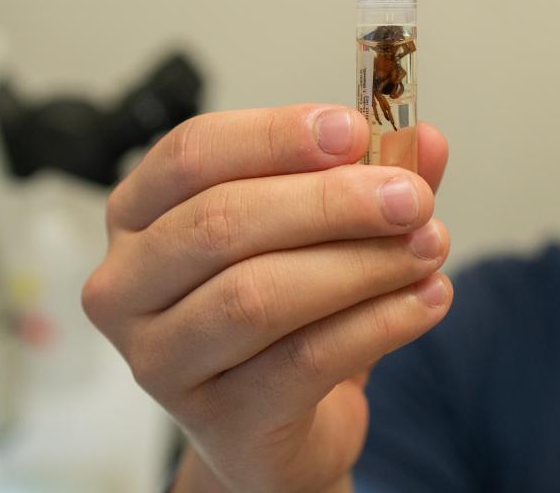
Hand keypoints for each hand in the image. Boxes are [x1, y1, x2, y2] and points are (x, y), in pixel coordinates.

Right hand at [82, 105, 451, 492]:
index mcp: (142, 215)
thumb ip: (370, 181)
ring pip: (259, 294)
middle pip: (223, 222)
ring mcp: (161, 360)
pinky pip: (302, 361)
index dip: (275, 136)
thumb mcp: (328, 235)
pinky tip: (427, 301)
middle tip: (412, 199)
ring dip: (361, 264)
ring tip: (430, 248)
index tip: (355, 130)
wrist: (285, 429)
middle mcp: (129, 286)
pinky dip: (378, 323)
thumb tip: (424, 139)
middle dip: (332, 203)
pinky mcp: (217, 420)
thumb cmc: (289, 317)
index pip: (192, 154)